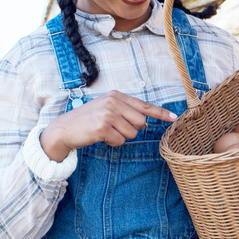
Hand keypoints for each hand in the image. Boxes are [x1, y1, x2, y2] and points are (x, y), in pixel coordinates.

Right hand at [39, 90, 177, 161]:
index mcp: (115, 95)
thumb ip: (126, 112)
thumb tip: (145, 122)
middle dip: (131, 130)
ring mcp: (107, 114)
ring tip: (104, 132)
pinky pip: (120, 141)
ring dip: (120, 137)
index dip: (160, 113)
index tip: (174, 118)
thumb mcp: (106, 110)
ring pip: (131, 133)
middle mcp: (113, 102)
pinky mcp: (103, 127)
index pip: (143, 105)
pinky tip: (100, 137)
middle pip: (140, 122)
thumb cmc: (87, 121)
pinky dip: (112, 143)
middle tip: (113, 128)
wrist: (64, 129)